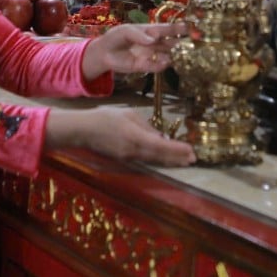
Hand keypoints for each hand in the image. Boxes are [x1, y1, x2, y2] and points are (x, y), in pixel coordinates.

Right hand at [46, 107, 195, 165]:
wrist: (83, 131)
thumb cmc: (106, 117)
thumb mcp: (129, 115)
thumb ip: (146, 126)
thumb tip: (162, 136)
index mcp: (135, 137)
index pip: (162, 145)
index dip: (178, 150)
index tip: (191, 151)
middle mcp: (134, 151)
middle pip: (160, 157)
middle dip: (178, 158)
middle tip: (194, 159)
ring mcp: (128, 157)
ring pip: (154, 160)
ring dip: (170, 160)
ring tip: (184, 161)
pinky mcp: (124, 159)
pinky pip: (145, 160)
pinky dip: (158, 159)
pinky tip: (165, 158)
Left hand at [82, 21, 185, 81]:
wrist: (104, 53)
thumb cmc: (116, 37)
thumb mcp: (125, 31)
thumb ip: (138, 35)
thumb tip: (153, 39)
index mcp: (152, 31)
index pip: (168, 29)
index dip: (180, 28)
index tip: (192, 27)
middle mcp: (155, 43)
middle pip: (172, 43)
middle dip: (183, 43)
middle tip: (195, 44)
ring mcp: (151, 55)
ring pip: (167, 55)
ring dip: (175, 56)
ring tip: (182, 55)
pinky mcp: (145, 66)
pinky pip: (156, 67)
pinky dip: (162, 65)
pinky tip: (165, 63)